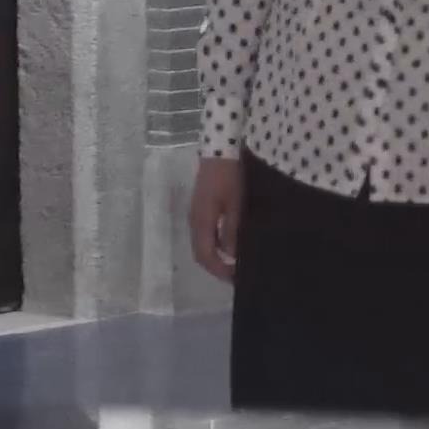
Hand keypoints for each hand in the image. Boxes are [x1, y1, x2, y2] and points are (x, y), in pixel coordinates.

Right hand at [189, 154, 243, 282]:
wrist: (219, 151)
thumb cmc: (229, 177)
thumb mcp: (235, 205)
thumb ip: (231, 230)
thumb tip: (231, 255)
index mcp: (201, 222)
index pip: (205, 256)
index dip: (219, 270)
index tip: (235, 278)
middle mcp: (194, 221)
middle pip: (200, 253)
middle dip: (215, 267)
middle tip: (235, 274)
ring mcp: (195, 214)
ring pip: (201, 244)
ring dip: (214, 257)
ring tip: (234, 262)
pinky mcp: (200, 208)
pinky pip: (204, 234)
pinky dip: (214, 244)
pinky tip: (229, 244)